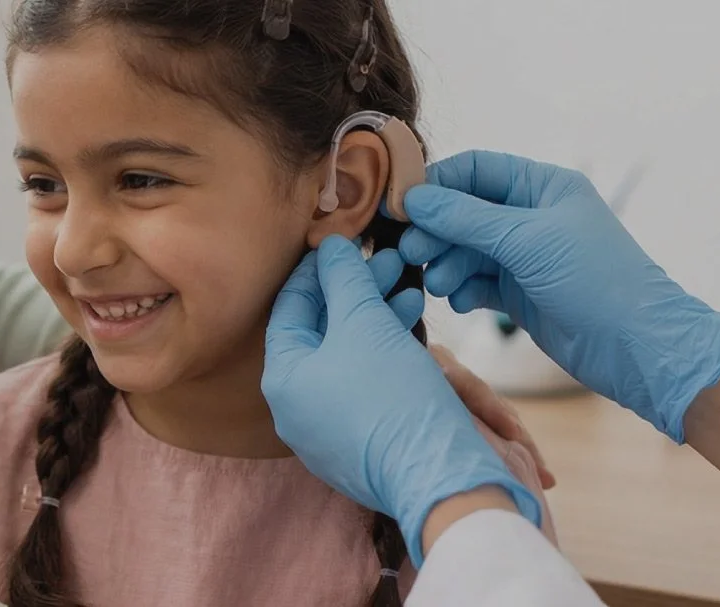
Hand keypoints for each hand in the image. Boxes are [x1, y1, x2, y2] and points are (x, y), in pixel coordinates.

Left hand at [264, 236, 543, 562]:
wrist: (438, 476)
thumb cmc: (392, 397)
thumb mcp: (366, 324)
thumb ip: (344, 279)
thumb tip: (330, 246)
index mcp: (282, 379)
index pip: (290, 308)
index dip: (319, 270)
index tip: (345, 243)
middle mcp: (296, 407)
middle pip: (321, 332)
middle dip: (357, 292)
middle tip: (389, 260)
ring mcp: (326, 429)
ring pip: (348, 356)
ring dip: (377, 316)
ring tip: (409, 286)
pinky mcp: (361, 440)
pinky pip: (365, 383)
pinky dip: (384, 350)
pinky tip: (412, 324)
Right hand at [398, 150, 719, 442]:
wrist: (636, 346)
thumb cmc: (594, 280)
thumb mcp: (527, 240)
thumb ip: (466, 218)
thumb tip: (414, 199)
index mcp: (543, 186)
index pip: (475, 169)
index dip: (436, 184)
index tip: (399, 205)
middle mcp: (531, 216)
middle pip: (463, 211)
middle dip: (436, 230)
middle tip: (410, 252)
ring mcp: (525, 256)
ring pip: (465, 249)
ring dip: (446, 264)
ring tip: (440, 283)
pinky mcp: (519, 293)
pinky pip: (476, 282)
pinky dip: (462, 290)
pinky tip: (461, 302)